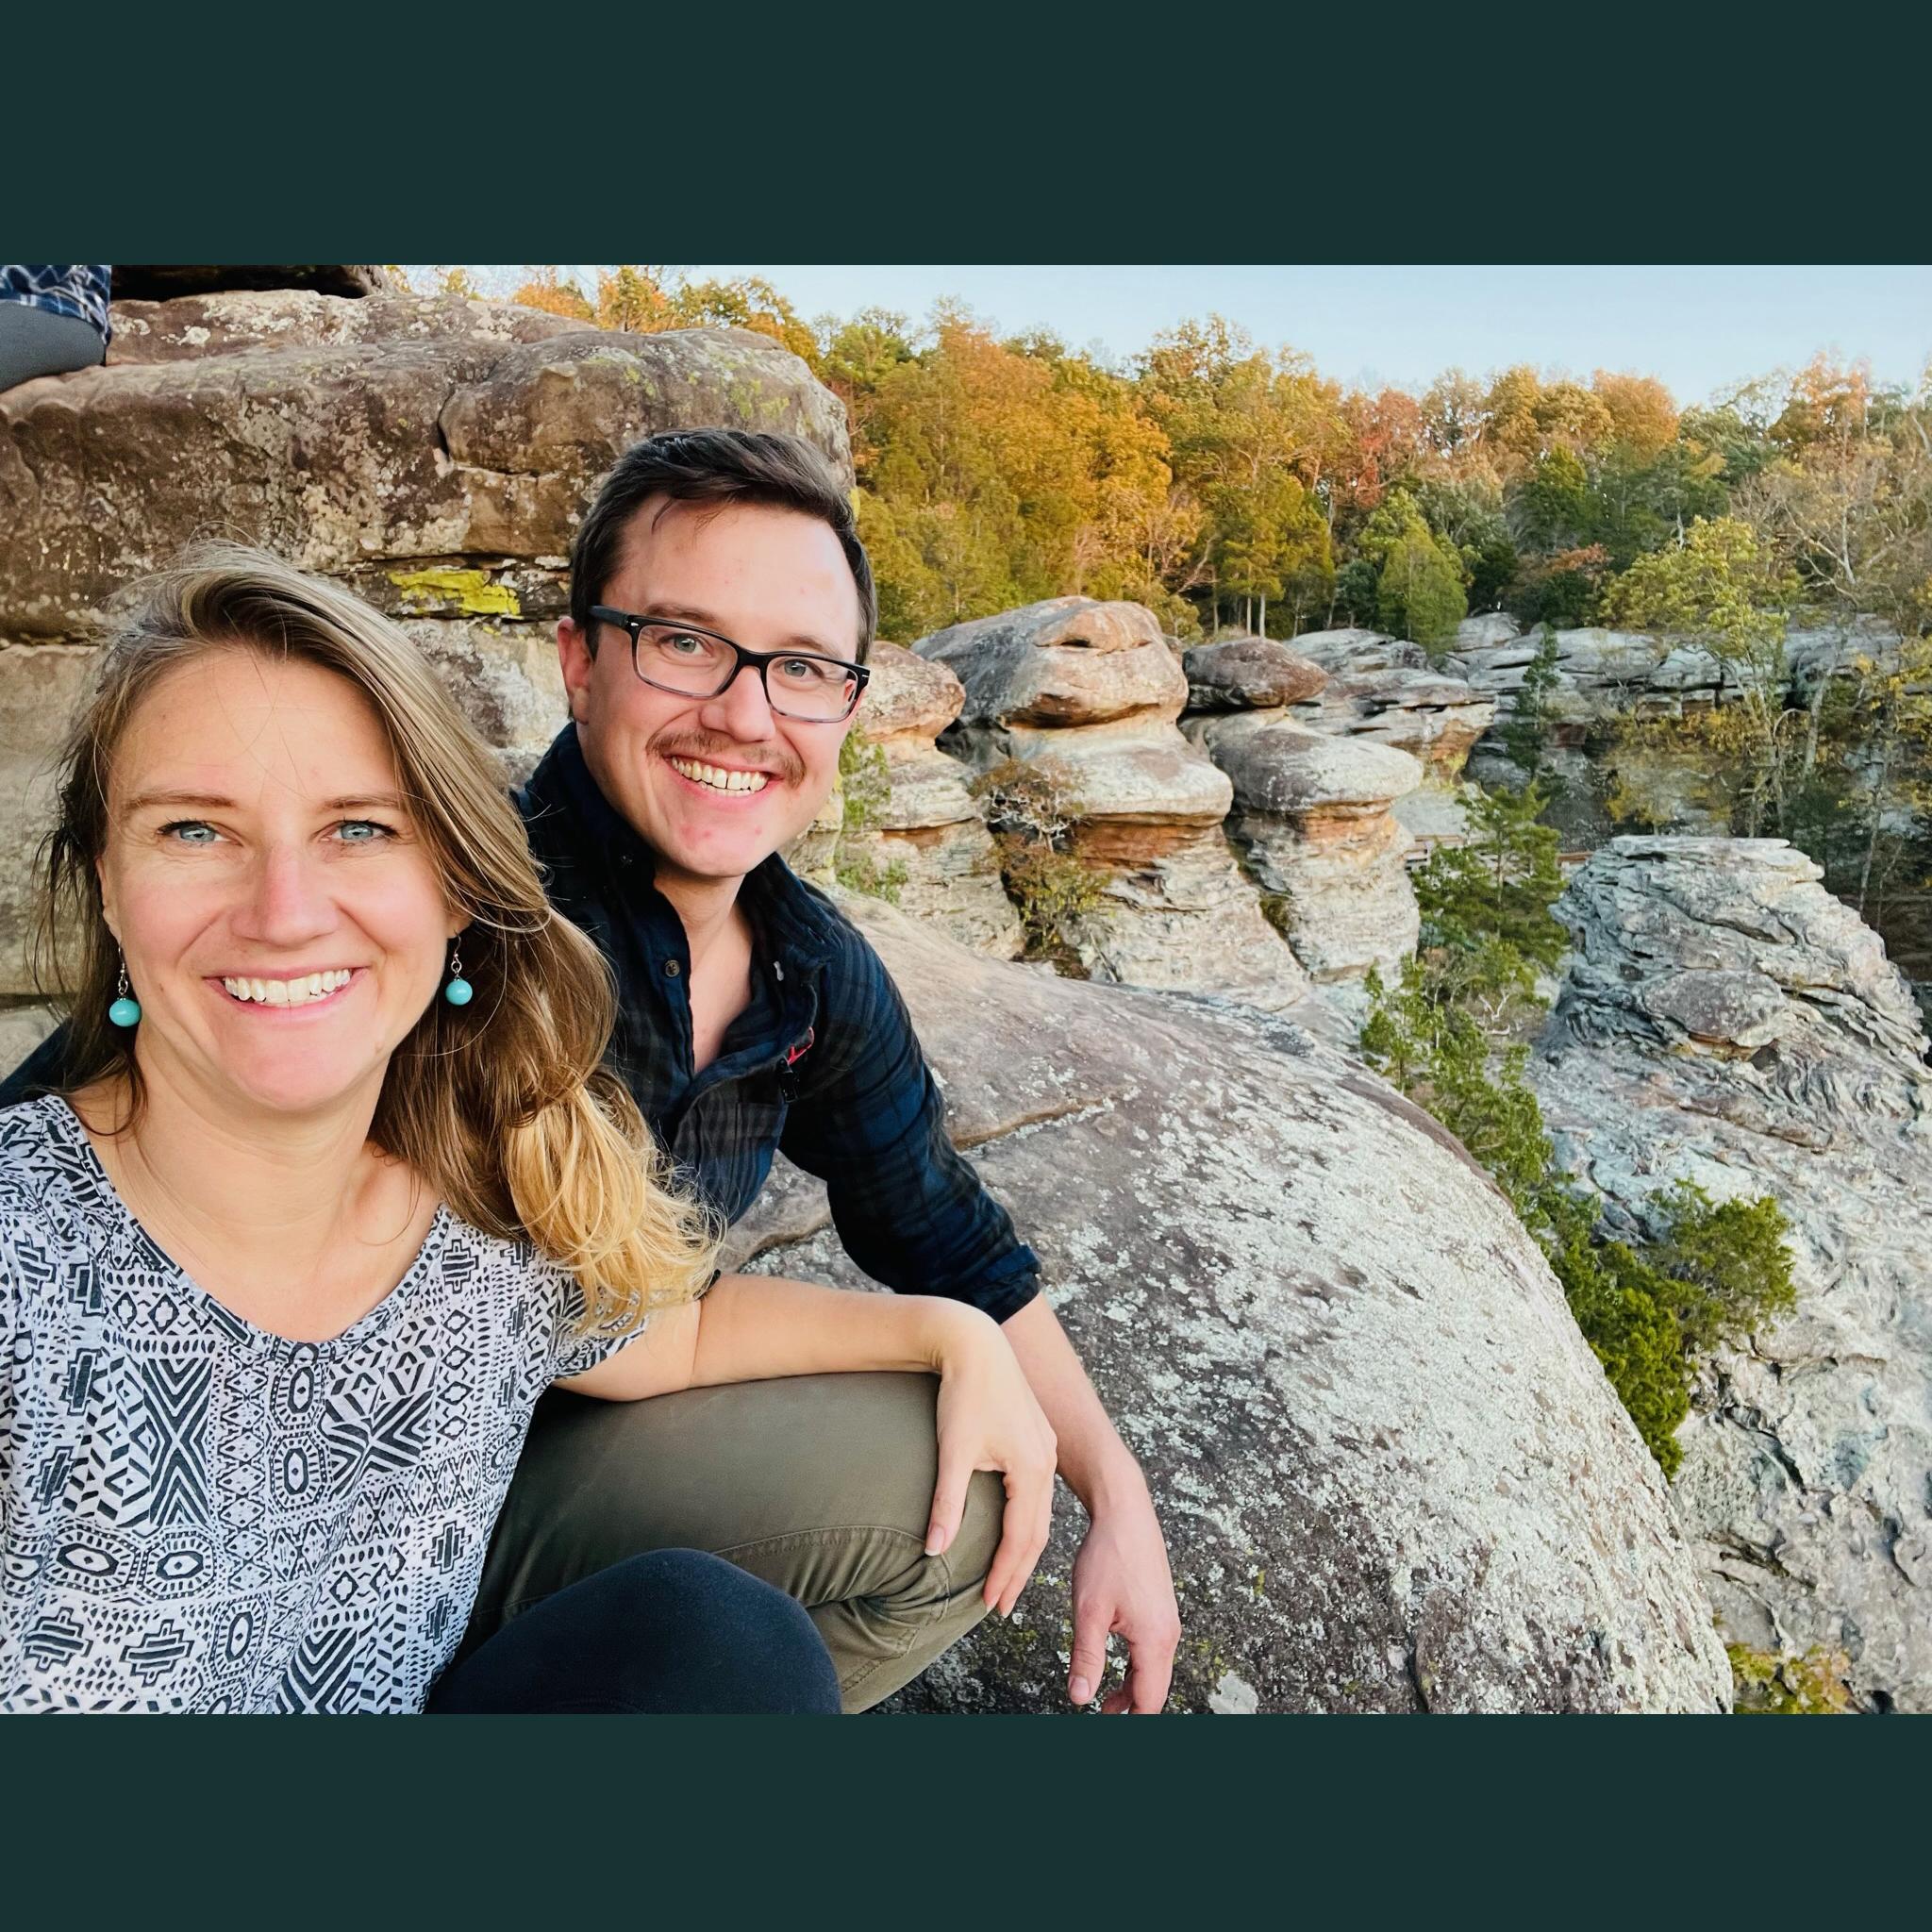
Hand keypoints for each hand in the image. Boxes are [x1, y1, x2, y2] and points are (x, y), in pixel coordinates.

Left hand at [923, 1308, 1057, 1617]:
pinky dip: (1026, 1519)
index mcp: (1032, 1467)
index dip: (1005, 1573)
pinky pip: (1038, 1491)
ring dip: (1024, 1547)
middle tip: (1001, 1605)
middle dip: (1019, 1570)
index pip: (1021, 1537)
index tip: (990, 1604)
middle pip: (1038, 1531)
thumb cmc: (962, 1394)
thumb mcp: (952, 1452)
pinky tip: (1012, 1530)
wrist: (973, 1342)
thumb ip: (946, 1505)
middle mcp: (1046, 1460)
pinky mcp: (1037, 1437)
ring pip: (1040, 1512)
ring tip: (1007, 1577)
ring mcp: (1045, 1447)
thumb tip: (933, 1552)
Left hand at [1067, 1483, 1179, 1712]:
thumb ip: (1086, 1658)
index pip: (1148, 1701)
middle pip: (1153, 1690)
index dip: (1130, 1723)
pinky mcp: (1160, 1611)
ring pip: (1152, 1671)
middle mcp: (1168, 1634)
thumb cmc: (1107, 1556)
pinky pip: (1151, 1652)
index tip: (1109, 1730)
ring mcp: (1167, 1622)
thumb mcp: (1088, 1611)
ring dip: (1131, 1691)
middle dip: (1130, 1711)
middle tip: (1105, 1724)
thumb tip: (1080, 1699)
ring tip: (1105, 1707)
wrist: (1125, 1513)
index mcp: (1154, 1639)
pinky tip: (1114, 1671)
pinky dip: (1134, 1670)